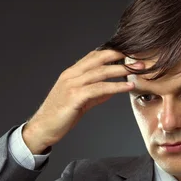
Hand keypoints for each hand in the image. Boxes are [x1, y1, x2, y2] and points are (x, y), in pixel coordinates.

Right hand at [23, 49, 142, 153]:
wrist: (42, 128)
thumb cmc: (61, 115)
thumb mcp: (81, 101)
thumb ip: (96, 93)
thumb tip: (114, 89)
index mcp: (72, 73)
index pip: (94, 56)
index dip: (112, 52)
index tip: (129, 53)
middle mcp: (71, 75)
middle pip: (99, 59)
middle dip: (120, 56)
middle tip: (138, 58)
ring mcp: (72, 85)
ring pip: (100, 72)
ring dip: (121, 69)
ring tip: (138, 70)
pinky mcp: (74, 97)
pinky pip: (99, 88)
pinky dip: (115, 86)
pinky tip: (127, 86)